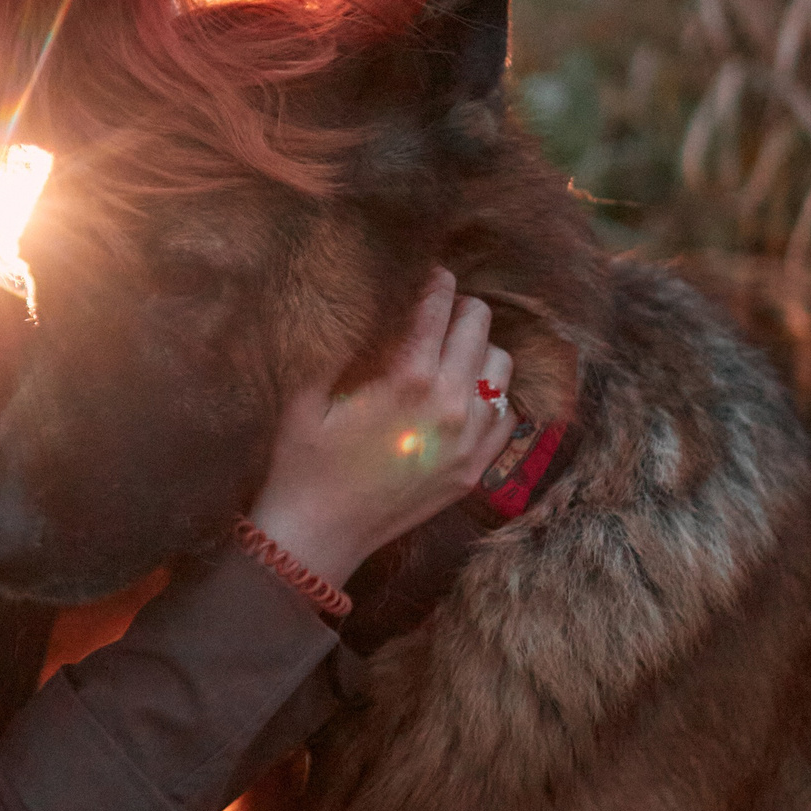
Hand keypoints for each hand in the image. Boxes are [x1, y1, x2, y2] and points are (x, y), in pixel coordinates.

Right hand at [245, 269, 515, 587]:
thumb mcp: (307, 391)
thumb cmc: (303, 460)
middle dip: (457, 308)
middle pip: (479, 323)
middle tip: (433, 312)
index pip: (439, 303)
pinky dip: (491, 396)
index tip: (423, 273)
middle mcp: (450, 405)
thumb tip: (367, 292)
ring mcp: (470, 441)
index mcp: (407, 378)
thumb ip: (344, 340)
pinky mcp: (474, 469)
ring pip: (501, 365)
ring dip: (478, 350)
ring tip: (449, 353)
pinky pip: (507, 414)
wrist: (318, 537)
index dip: (431, 280)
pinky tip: (462, 396)